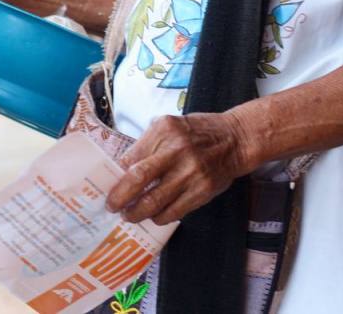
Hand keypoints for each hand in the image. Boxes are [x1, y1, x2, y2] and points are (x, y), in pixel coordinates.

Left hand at [105, 111, 254, 224]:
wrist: (235, 139)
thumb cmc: (196, 132)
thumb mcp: (168, 126)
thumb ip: (147, 144)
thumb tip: (122, 168)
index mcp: (163, 131)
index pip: (131, 157)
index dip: (116, 176)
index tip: (107, 187)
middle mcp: (176, 151)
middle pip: (139, 178)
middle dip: (120, 197)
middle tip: (112, 206)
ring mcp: (191, 172)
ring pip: (155, 200)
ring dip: (138, 212)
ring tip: (129, 215)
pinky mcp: (203, 190)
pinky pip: (175, 211)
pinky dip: (160, 217)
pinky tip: (153, 216)